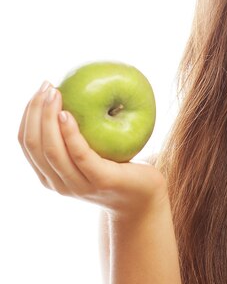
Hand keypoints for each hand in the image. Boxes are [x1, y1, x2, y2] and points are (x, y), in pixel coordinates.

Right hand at [17, 81, 167, 219]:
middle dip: (35, 112)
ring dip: (48, 118)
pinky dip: (69, 134)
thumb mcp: (90, 152)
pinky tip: (68, 114)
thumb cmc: (118, 168)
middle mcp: (59, 183)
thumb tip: (69, 93)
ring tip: (55, 93)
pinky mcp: (101, 180)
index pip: (26, 143)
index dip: (27, 114)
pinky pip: (80, 155)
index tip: (39, 90)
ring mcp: (79, 185)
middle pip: (34, 145)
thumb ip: (75, 136)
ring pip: (52, 151)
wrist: (144, 198)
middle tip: (47, 86)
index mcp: (49, 175)